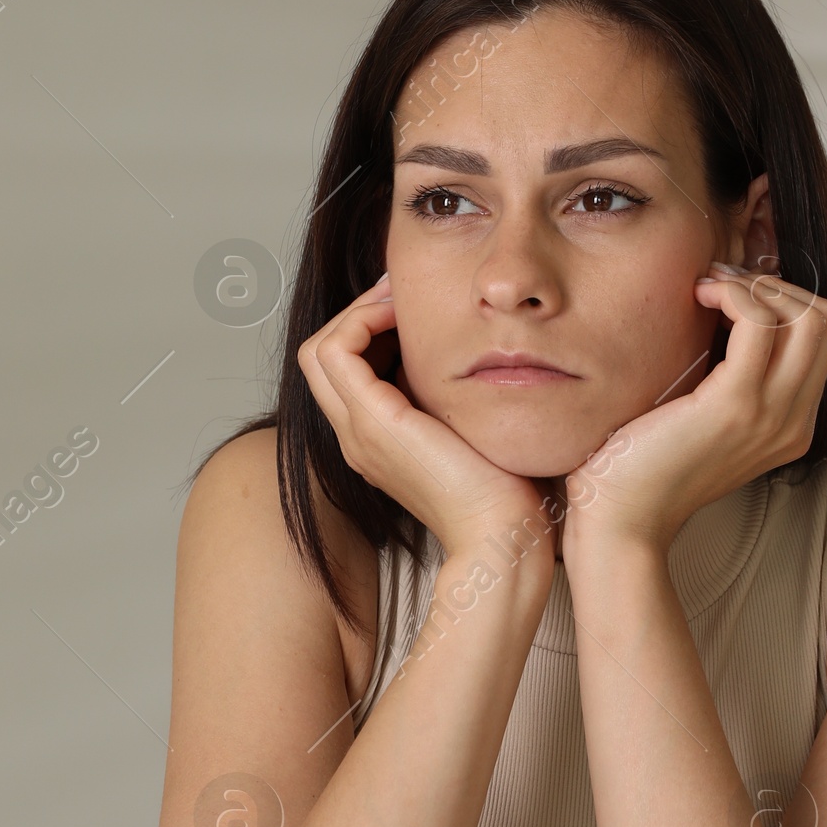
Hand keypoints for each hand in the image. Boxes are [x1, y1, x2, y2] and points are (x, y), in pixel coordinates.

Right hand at [298, 276, 556, 565]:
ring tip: (401, 297)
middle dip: (359, 312)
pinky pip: (338, 350)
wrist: (502, 534)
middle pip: (322, 355)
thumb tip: (475, 357)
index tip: (412, 306)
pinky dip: (363, 319)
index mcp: (377, 441)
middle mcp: (358, 438)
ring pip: (321, 349)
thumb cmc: (506, 491)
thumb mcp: (473, 431)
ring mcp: (359, 432)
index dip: (368, 328)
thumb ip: (456, 400)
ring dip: (358, 311)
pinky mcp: (374, 422)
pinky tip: (405, 314)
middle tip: (402, 292)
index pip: (344, 370)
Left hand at [561, 265, 826, 568]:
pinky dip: (732, 295)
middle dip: (775, 285)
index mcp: (790, 425)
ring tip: (707, 292)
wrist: (621, 519)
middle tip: (721, 288)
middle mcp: (792, 422)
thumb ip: (730, 377)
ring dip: (753, 286)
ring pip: (805, 315)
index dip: (782, 301)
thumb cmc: (644, 464)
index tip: (730, 297)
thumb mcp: (704, 418)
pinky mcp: (734, 406)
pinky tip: (696, 300)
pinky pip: (759, 322)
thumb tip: (728, 309)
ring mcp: (770, 416)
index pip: (822, 337)